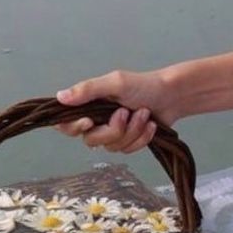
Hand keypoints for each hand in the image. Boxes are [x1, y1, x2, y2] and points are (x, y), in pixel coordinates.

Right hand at [55, 69, 179, 152]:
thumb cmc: (143, 85)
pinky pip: (127, 150)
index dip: (73, 127)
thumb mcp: (114, 83)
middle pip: (91, 141)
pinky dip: (141, 138)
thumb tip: (60, 97)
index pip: (65, 124)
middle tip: (126, 112)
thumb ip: (88, 90)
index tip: (89, 122)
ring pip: (112, 147)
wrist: (171, 97)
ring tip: (144, 114)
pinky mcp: (127, 143)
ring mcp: (112, 134)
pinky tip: (150, 125)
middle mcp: (97, 122)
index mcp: (88, 106)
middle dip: (113, 129)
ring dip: (132, 131)